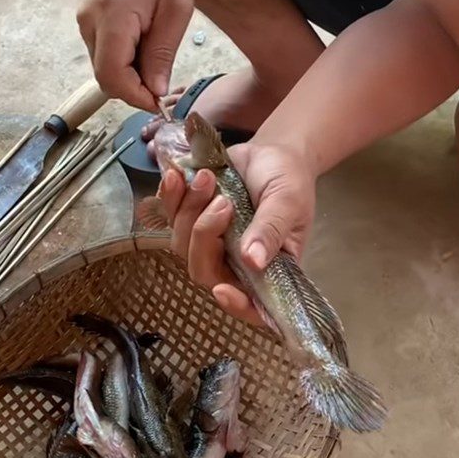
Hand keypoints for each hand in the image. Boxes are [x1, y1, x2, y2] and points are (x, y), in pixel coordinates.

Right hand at [77, 0, 192, 111]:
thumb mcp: (176, 10)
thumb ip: (162, 53)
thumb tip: (156, 91)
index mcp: (113, 15)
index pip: (113, 75)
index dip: (135, 96)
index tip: (159, 102)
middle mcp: (90, 21)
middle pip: (105, 77)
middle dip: (134, 90)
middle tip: (161, 85)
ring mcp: (84, 22)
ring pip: (103, 70)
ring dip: (130, 77)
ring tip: (154, 59)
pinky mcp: (86, 23)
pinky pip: (103, 56)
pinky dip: (123, 64)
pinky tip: (142, 49)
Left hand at [158, 142, 315, 324]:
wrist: (272, 151)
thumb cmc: (289, 180)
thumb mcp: (287, 202)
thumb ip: (271, 230)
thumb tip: (254, 261)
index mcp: (268, 268)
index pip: (252, 305)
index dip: (236, 306)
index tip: (222, 290)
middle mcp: (236, 262)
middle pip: (204, 271)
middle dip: (205, 235)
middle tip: (223, 201)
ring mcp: (211, 242)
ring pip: (182, 245)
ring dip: (189, 210)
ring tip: (208, 178)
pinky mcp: (192, 220)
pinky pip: (170, 219)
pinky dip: (170, 198)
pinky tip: (175, 176)